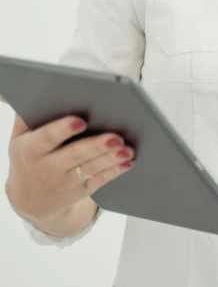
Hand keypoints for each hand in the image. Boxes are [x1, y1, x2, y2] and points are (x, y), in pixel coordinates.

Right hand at [5, 109, 134, 224]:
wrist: (30, 199)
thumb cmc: (28, 155)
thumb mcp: (19, 137)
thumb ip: (24, 113)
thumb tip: (22, 87)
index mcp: (30, 150)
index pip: (47, 138)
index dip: (63, 129)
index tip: (81, 120)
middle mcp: (47, 168)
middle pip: (75, 154)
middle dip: (97, 146)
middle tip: (116, 136)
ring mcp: (65, 182)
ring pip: (91, 168)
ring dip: (111, 159)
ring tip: (127, 148)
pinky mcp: (81, 190)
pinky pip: (100, 180)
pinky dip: (115, 171)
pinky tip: (127, 161)